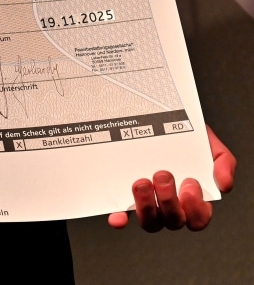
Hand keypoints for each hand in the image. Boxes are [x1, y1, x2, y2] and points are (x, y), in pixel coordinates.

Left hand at [108, 125, 235, 230]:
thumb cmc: (186, 139)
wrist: (160, 120)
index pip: (198, 218)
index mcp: (191, 199)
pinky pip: (122, 216)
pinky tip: (117, 217)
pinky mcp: (126, 198)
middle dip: (169, 201)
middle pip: (173, 221)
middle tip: (163, 175)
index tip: (190, 183)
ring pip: (150, 222)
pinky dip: (120, 219)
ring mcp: (148, 204)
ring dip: (146, 206)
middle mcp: (170, 206)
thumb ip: (223, 163)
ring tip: (142, 183)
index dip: (195, 208)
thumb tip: (224, 185)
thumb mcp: (209, 145)